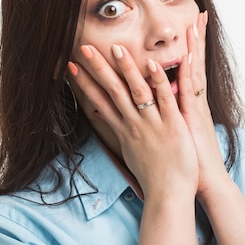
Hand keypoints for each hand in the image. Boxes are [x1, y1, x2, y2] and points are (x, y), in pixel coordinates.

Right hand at [68, 43, 198, 198]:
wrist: (168, 196)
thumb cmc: (152, 176)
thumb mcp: (130, 152)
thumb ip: (119, 132)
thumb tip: (104, 118)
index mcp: (124, 129)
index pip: (99, 101)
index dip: (84, 83)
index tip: (71, 67)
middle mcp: (133, 124)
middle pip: (112, 91)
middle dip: (98, 68)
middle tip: (83, 48)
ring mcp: (152, 124)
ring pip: (137, 91)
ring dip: (126, 69)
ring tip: (116, 48)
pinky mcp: (172, 125)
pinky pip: (165, 99)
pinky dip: (159, 82)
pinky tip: (152, 65)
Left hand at [177, 11, 231, 198]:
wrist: (203, 180)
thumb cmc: (189, 159)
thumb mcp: (178, 131)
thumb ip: (171, 115)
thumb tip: (160, 104)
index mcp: (190, 102)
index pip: (191, 68)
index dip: (191, 46)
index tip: (190, 26)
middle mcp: (193, 101)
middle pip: (196, 63)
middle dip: (197, 38)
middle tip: (199, 14)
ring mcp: (193, 108)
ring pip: (193, 71)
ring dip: (192, 47)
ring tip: (193, 23)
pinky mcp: (190, 117)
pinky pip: (188, 92)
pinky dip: (184, 75)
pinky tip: (184, 57)